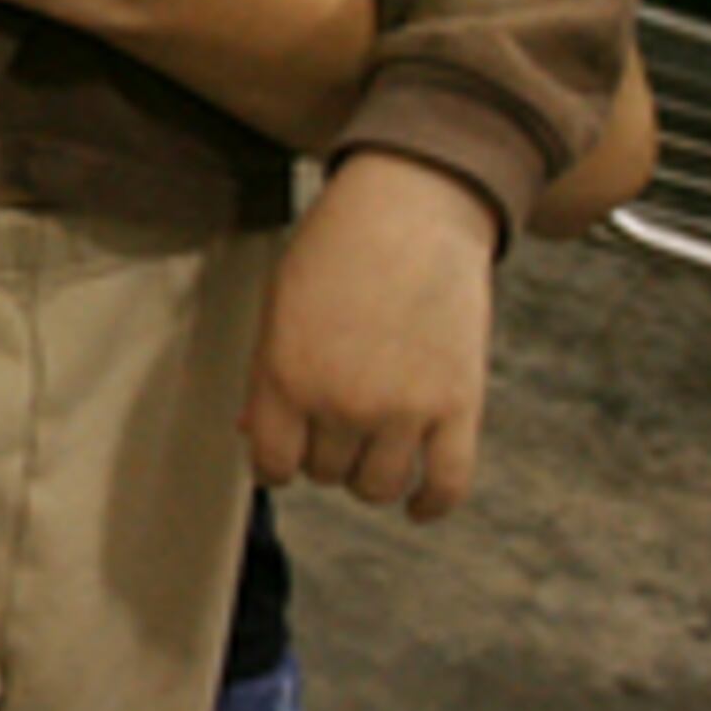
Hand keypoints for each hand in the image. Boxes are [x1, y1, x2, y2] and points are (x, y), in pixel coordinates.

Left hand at [242, 151, 496, 520]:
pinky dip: (431, 504)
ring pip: (378, 487)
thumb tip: (252, 435)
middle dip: (325, 452)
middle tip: (337, 418)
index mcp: (286, 376)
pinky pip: (446, 484)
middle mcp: (342, 402)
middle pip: (326, 473)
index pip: (273, 464)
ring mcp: (404, 408)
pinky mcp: (458, 405)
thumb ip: (265, 377)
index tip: (288, 449)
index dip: (278, 460)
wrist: (413, 206)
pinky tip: (418, 504)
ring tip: (373, 445)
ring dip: (371, 475)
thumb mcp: (279, 306)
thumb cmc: (336, 249)